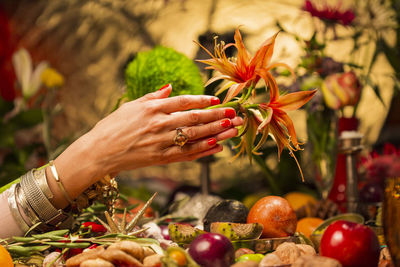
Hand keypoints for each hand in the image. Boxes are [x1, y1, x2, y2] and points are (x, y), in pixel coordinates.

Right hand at [48, 84, 242, 207]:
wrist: (99, 152)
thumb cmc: (113, 126)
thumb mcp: (131, 106)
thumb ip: (153, 96)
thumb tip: (170, 87)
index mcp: (152, 108)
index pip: (184, 102)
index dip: (203, 101)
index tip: (217, 101)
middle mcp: (160, 124)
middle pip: (195, 119)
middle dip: (217, 116)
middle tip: (234, 114)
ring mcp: (162, 143)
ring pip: (195, 136)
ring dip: (217, 133)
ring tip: (233, 129)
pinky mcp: (161, 159)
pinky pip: (187, 154)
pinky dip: (204, 151)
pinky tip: (217, 147)